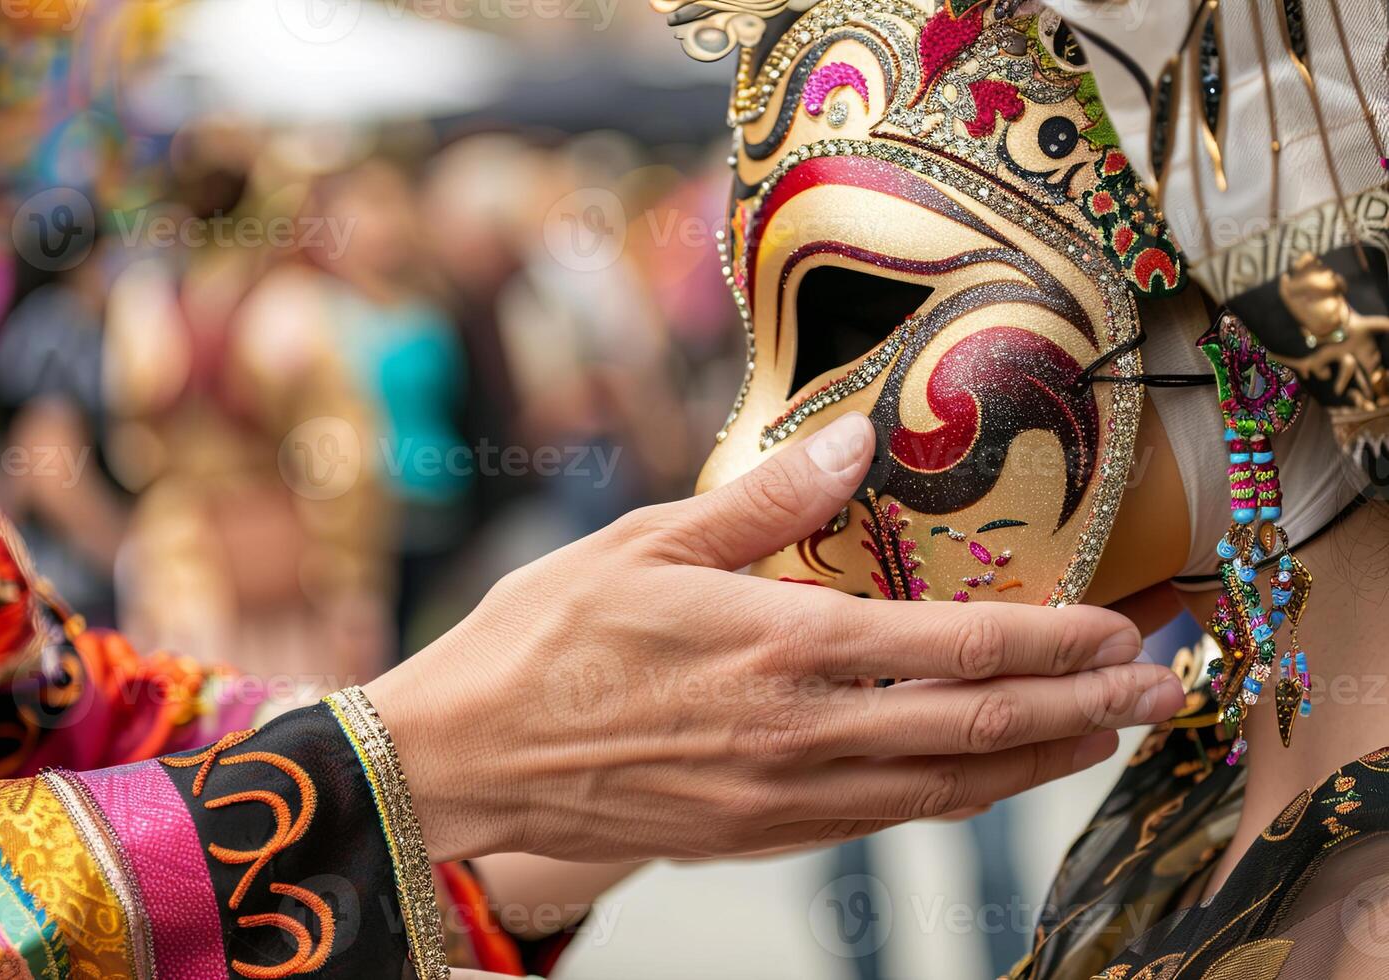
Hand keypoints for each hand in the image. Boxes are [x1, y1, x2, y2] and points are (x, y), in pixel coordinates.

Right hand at [366, 413, 1181, 862]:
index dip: (1051, 642)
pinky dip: (951, 799)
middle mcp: (797, 732)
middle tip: (1154, 691)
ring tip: (1097, 737)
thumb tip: (856, 442)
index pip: (953, 647)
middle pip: (974, 729)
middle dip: (1078, 709)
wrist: (466, 758)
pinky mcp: (755, 834)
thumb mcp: (646, 540)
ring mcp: (780, 796)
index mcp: (778, 645)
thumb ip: (767, 499)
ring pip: (940, 789)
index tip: (1117, 629)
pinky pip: (879, 821)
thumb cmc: (543, 638)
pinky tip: (980, 781)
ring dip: (1033, 763)